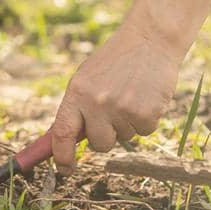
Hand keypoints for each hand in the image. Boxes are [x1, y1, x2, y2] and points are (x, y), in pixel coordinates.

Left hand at [48, 11, 183, 173]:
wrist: (150, 40)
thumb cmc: (115, 61)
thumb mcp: (86, 79)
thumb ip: (76, 108)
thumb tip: (60, 143)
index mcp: (77, 92)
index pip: (62, 134)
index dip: (61, 157)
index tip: (64, 168)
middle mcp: (97, 103)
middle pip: (98, 144)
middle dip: (105, 136)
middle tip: (113, 112)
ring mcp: (122, 109)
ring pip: (124, 138)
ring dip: (127, 123)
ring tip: (131, 94)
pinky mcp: (146, 114)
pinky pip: (144, 132)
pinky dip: (146, 120)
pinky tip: (146, 96)